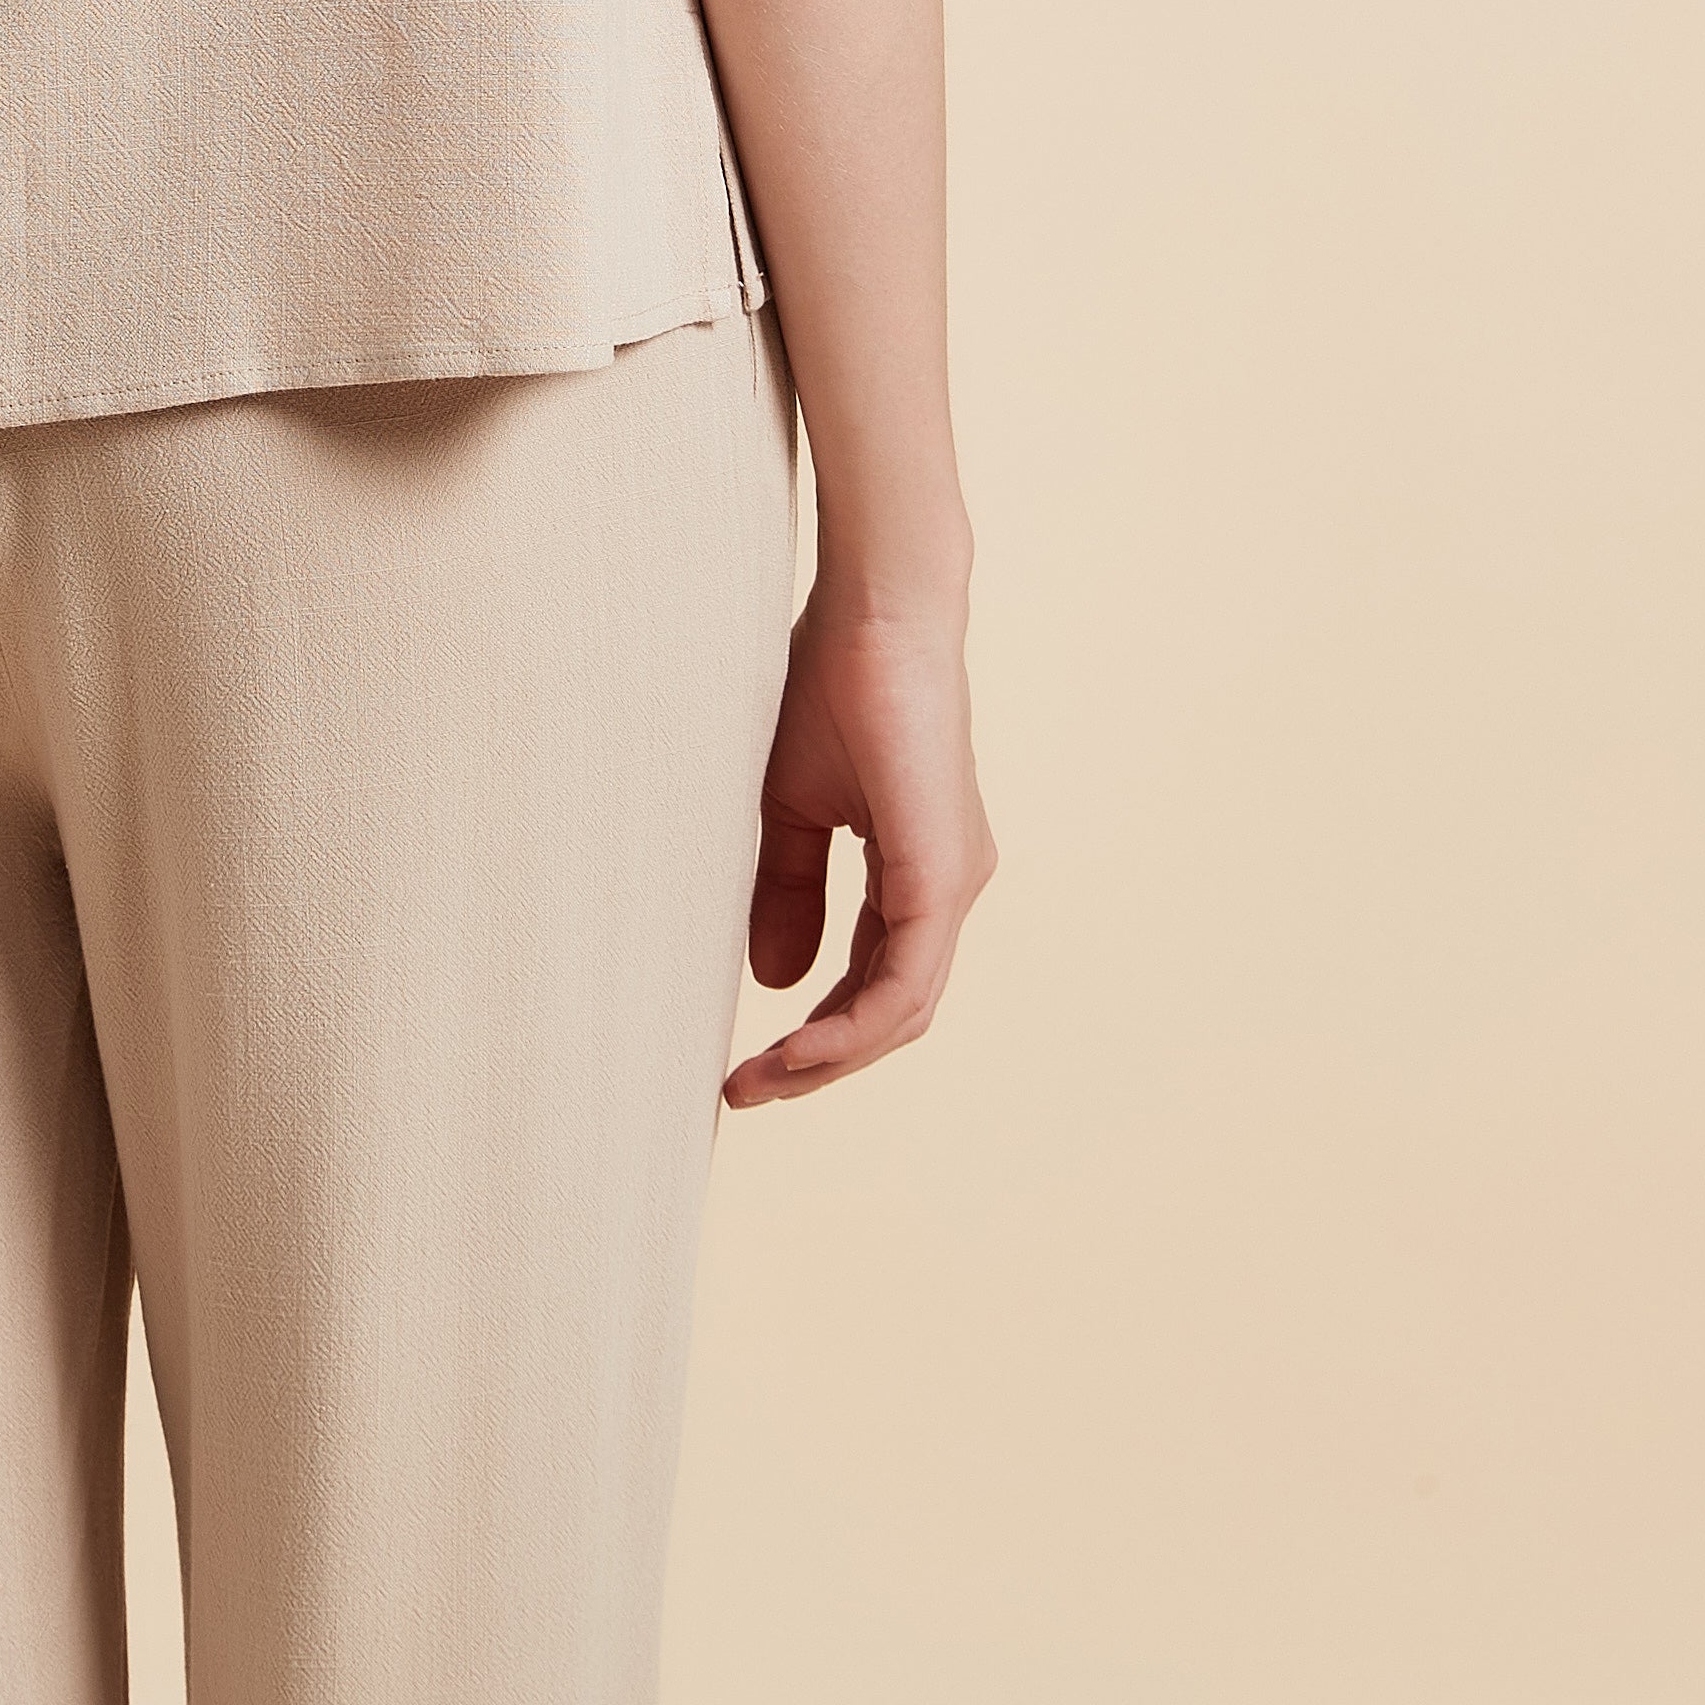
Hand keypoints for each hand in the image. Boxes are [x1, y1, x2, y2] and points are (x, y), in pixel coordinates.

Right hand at [724, 570, 995, 1103]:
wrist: (870, 614)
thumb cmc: (831, 688)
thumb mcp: (791, 808)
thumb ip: (788, 890)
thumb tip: (777, 981)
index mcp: (919, 870)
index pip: (876, 980)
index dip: (817, 1031)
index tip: (750, 1064)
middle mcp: (949, 885)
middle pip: (893, 1011)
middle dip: (821, 1062)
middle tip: (750, 1091)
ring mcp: (954, 884)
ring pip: (903, 1010)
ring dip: (832, 1057)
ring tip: (764, 1079)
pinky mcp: (944, 876)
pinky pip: (907, 981)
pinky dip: (854, 1025)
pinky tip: (801, 1046)